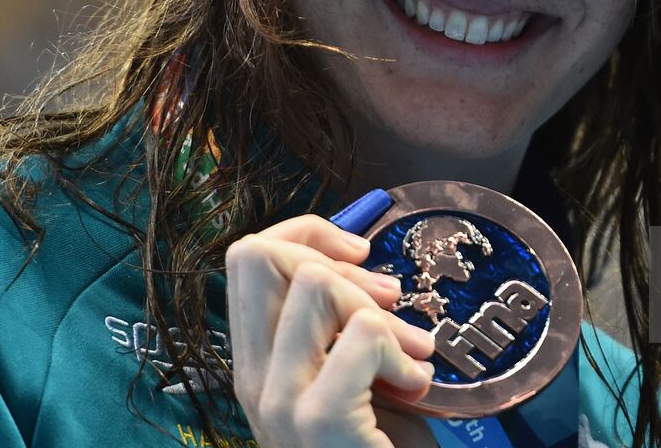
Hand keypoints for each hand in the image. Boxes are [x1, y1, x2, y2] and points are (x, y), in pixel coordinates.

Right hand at [226, 214, 438, 447]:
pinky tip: (414, 387)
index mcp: (254, 362)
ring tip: (412, 354)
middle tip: (389, 303)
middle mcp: (251, 380)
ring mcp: (279, 402)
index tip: (357, 257)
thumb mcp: (347, 372)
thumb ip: (335, 323)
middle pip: (262, 256)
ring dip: (383, 311)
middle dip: (338, 263)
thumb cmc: (379, 446)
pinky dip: (405, 353)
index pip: (246, 256)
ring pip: (318, 286)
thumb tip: (358, 258)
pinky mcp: (320, 422)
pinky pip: (364, 335)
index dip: (305, 234)